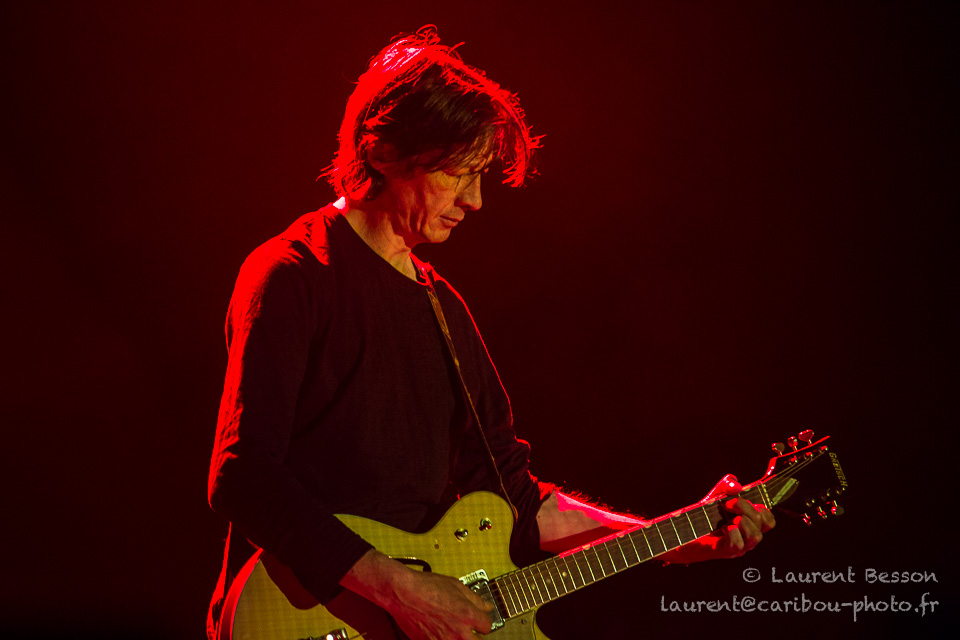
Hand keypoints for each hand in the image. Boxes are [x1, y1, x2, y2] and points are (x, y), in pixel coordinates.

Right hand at [342, 549, 492, 638]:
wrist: (402, 593)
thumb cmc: (426, 586)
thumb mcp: (455, 586)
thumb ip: (474, 598)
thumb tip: (485, 606)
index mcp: (468, 615)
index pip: (487, 626)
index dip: (482, 621)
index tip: (478, 619)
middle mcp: (458, 631)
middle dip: (473, 634)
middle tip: (467, 628)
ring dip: (458, 637)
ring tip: (451, 628)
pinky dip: (442, 638)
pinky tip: (439, 631)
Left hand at [661, 474, 774, 563]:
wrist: (683, 531)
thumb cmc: (704, 515)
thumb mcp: (717, 494)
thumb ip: (728, 485)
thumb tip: (737, 486)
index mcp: (749, 524)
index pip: (769, 520)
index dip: (762, 508)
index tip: (741, 499)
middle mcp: (747, 537)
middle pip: (762, 522)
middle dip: (746, 507)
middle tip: (727, 504)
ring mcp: (739, 547)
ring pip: (755, 536)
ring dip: (742, 521)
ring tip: (727, 519)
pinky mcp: (726, 552)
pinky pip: (737, 545)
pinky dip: (732, 533)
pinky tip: (722, 528)